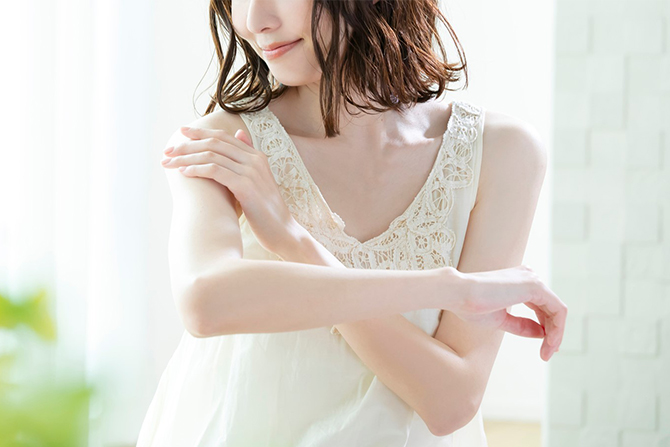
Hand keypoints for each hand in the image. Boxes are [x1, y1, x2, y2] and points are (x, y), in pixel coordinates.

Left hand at [161, 126, 300, 254]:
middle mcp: (254, 160)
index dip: (200, 133)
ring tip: (169, 163)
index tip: (181, 133)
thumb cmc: (266, 210)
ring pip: (211, 155)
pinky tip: (184, 173)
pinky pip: (215, 171)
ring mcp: (251, 172)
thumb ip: (247, 158)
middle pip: (214, 143)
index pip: (223, 137)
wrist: (282, 231)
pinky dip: (197, 169)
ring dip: (186, 158)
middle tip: (167, 150)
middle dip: (187, 145)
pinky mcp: (245, 186)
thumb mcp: (257, 180)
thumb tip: (239, 135)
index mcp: (256, 156)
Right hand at [446, 265, 566, 360]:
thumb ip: (522, 325)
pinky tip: (550, 343)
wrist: (459, 294)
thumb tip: (542, 334)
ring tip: (547, 352)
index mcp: (519, 281)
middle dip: (553, 333)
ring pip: (557, 310)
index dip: (546, 328)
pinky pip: (558, 310)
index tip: (544, 348)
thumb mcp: (501, 319)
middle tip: (546, 354)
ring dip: (556, 334)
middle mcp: (528, 277)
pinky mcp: (536, 286)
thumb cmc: (472, 305)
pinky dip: (558, 328)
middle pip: (551, 309)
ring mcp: (533, 280)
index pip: (541, 306)